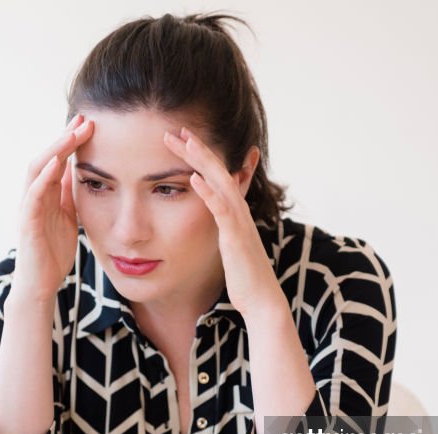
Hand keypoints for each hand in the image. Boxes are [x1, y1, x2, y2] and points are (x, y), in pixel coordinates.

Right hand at [12, 114, 94, 303]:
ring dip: (56, 149)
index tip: (90, 123)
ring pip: (38, 169)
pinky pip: (33, 194)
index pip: (57, 160)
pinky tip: (57, 162)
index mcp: (46, 195)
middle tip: (84, 119)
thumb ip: (68, 195)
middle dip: (65, 137)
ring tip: (73, 133)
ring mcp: (28, 208)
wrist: (41, 284)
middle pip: (47, 157)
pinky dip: (44, 176)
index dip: (71, 141)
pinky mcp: (27, 222)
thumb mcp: (68, 217)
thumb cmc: (53, 253)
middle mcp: (34, 196)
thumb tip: (77, 171)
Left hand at [162, 128, 284, 318]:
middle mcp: (239, 211)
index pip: (216, 176)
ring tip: (185, 141)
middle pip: (217, 171)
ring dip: (202, 160)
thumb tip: (214, 218)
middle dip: (197, 149)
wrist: (261, 299)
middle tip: (176, 130)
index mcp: (234, 212)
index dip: (200, 156)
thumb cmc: (245, 276)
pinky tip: (193, 178)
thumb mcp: (230, 245)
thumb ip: (223, 228)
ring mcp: (239, 222)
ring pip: (221, 182)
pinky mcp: (235, 237)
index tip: (182, 139)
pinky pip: (221, 210)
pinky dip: (208, 192)